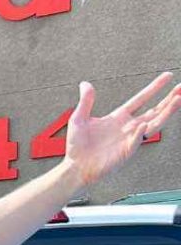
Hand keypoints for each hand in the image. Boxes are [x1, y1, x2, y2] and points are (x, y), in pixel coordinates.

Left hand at [65, 73, 180, 185]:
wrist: (74, 168)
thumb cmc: (76, 147)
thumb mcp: (79, 119)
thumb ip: (85, 101)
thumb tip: (85, 84)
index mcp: (118, 117)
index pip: (141, 99)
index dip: (154, 87)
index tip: (167, 77)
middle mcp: (127, 127)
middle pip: (154, 110)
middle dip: (169, 99)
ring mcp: (128, 139)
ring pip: (153, 124)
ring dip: (166, 112)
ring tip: (178, 100)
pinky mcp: (125, 152)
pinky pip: (136, 141)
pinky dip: (140, 133)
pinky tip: (144, 124)